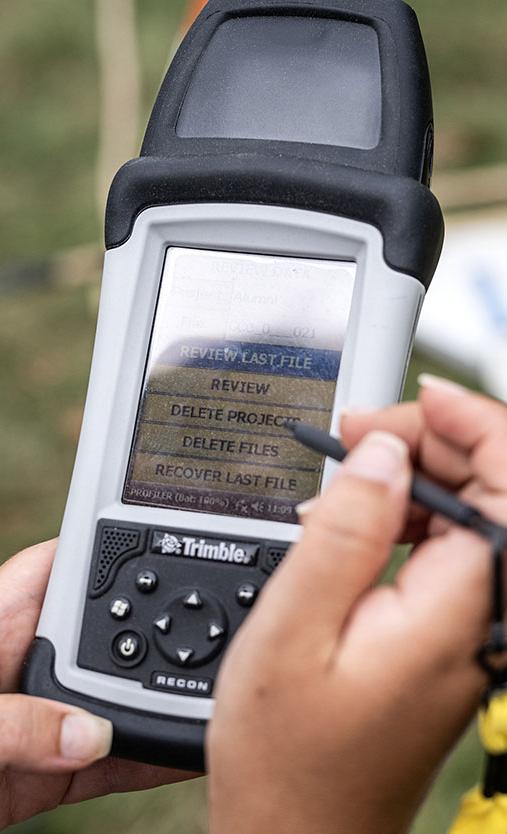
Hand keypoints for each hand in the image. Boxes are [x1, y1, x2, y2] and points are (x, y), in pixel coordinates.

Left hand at [0, 540, 196, 828]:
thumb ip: (12, 723)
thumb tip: (87, 737)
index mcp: (5, 617)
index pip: (73, 560)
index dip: (124, 542)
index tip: (184, 536)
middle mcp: (36, 656)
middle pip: (119, 627)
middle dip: (168, 625)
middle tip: (229, 629)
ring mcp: (53, 708)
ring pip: (128, 690)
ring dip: (168, 693)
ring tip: (222, 689)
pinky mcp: (57, 761)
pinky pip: (121, 753)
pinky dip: (157, 753)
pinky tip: (192, 748)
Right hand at [207, 377, 504, 833]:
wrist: (300, 828)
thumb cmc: (289, 752)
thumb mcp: (293, 627)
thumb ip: (345, 531)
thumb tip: (385, 456)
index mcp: (456, 609)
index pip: (505, 481)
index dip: (469, 423)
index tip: (415, 400)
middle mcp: (481, 618)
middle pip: (493, 489)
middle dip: (431, 443)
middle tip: (356, 435)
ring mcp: (471, 628)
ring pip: (470, 515)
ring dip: (415, 478)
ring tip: (346, 476)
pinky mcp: (450, 634)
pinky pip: (448, 550)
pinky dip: (408, 518)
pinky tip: (361, 521)